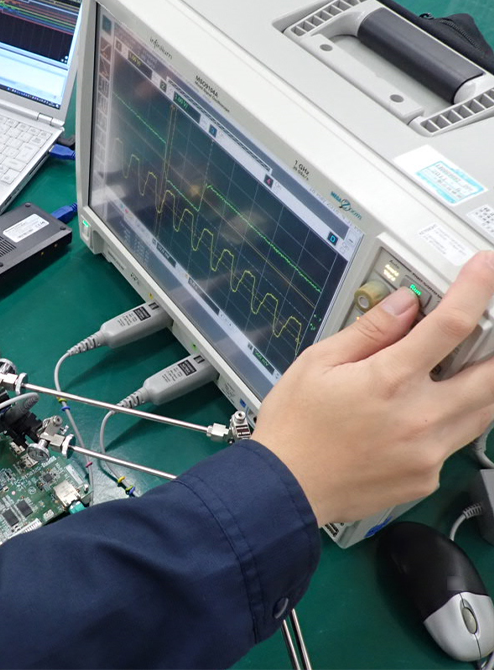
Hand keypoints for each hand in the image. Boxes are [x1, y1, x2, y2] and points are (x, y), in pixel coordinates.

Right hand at [253, 251, 493, 525]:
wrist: (285, 489)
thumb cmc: (294, 427)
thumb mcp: (317, 363)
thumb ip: (368, 331)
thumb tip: (404, 304)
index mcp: (389, 381)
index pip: (451, 325)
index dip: (476, 290)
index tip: (484, 269)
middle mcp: (419, 417)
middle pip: (492, 374)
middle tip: (479, 333)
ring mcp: (429, 452)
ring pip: (485, 410)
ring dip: (479, 384)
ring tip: (448, 374)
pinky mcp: (427, 477)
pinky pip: (457, 442)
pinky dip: (449, 421)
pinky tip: (416, 417)